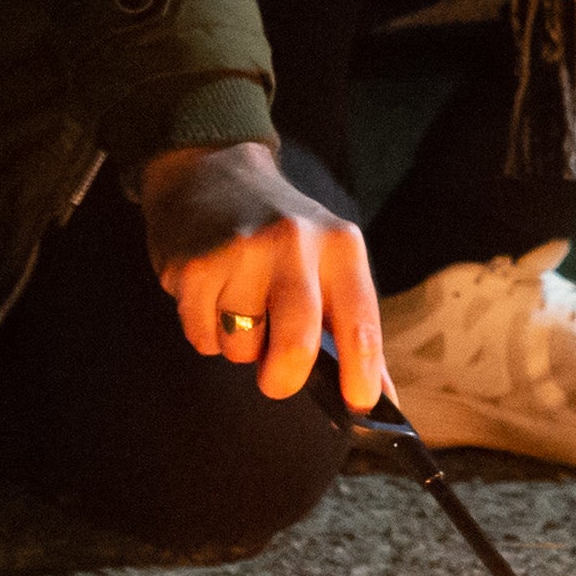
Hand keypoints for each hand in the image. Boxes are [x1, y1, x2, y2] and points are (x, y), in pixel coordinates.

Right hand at [141, 140, 385, 408]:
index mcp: (339, 246)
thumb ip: (354, 328)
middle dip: (284, 379)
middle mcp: (294, 244)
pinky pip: (202, 339)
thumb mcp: (330, 259)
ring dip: (239, 347)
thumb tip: (381, 401)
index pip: (360, 323)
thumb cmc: (281, 233)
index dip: (361, 374)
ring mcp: (240, 253)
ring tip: (239, 307)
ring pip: (241, 350)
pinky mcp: (194, 267)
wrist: (210, 170)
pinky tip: (211, 299)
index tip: (358, 405)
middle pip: (295, 347)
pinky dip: (206, 335)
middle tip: (277, 377)